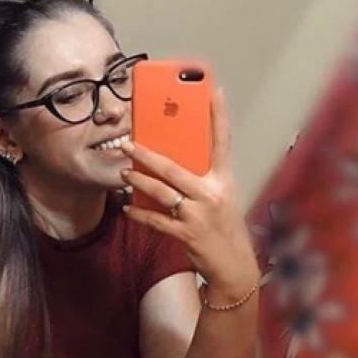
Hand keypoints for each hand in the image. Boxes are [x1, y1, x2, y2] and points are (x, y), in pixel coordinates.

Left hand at [121, 85, 258, 303]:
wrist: (234, 267)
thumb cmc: (225, 228)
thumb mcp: (222, 198)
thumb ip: (203, 179)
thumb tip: (173, 161)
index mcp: (224, 181)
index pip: (222, 141)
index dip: (218, 115)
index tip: (212, 89)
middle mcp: (212, 195)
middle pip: (174, 167)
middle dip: (147, 154)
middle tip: (128, 142)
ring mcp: (198, 215)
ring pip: (161, 192)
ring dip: (138, 181)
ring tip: (123, 172)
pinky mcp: (186, 235)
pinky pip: (155, 220)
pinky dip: (139, 213)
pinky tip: (126, 207)